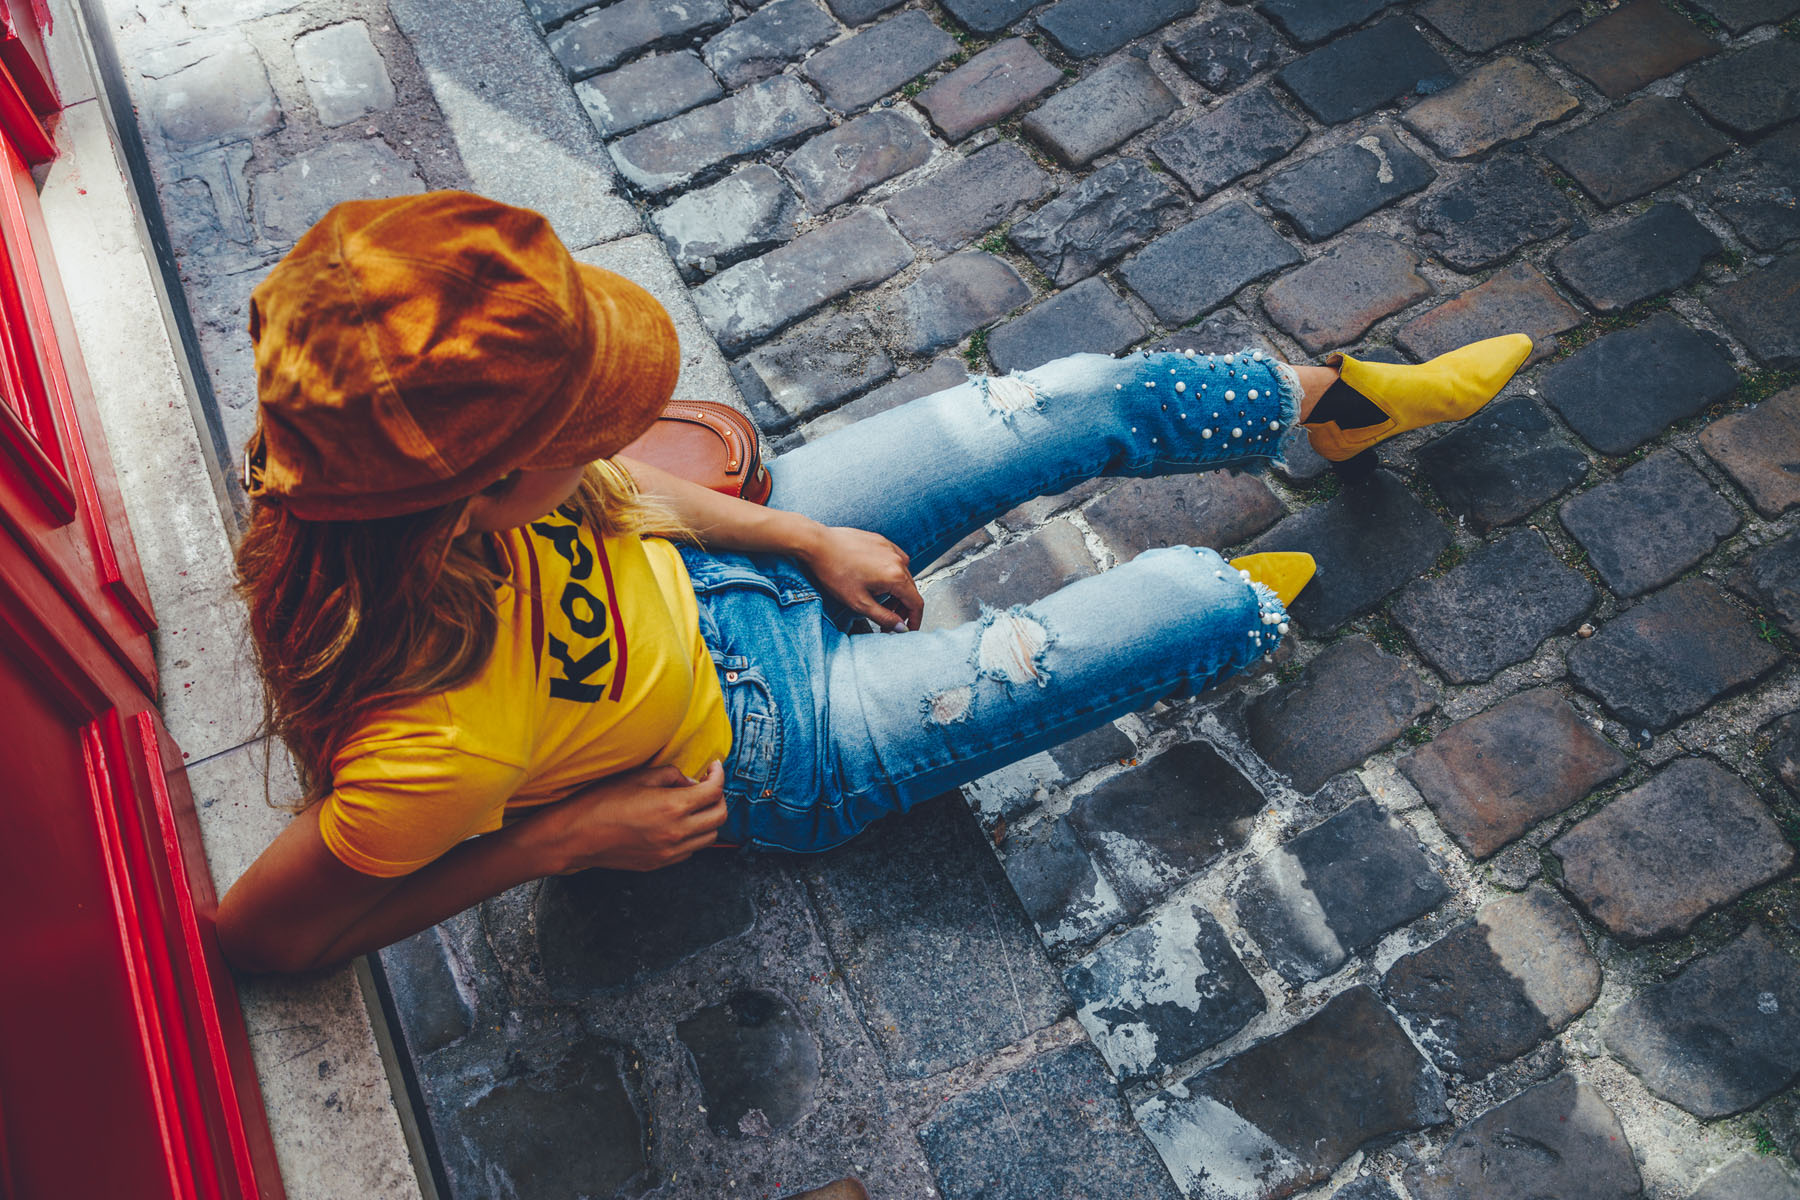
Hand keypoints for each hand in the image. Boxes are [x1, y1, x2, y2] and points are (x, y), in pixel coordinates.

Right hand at [532, 762, 727, 872]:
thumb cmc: (601, 802)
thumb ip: (670, 775)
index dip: (718, 775)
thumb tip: (689, 781)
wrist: (575, 836)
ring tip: (695, 805)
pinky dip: (693, 836)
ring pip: (709, 837)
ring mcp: (669, 852)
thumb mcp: (638, 777)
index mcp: (673, 807)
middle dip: (719, 797)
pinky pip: (690, 850)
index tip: (714, 767)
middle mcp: (677, 832)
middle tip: (707, 785)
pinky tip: (679, 823)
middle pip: (719, 816)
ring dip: (709, 819)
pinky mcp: (660, 863)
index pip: (714, 791)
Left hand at [798, 525, 924, 631]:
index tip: (909, 628)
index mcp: (896, 576)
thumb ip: (884, 617)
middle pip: (910, 590)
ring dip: (896, 592)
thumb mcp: (859, 603)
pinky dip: (890, 576)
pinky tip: (874, 581)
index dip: (915, 619)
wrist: (819, 544)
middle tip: (889, 620)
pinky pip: (894, 562)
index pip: (916, 603)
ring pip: (903, 576)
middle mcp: (898, 560)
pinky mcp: (882, 542)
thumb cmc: (834, 571)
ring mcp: (891, 548)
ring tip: (878, 601)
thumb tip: (901, 627)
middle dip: (902, 608)